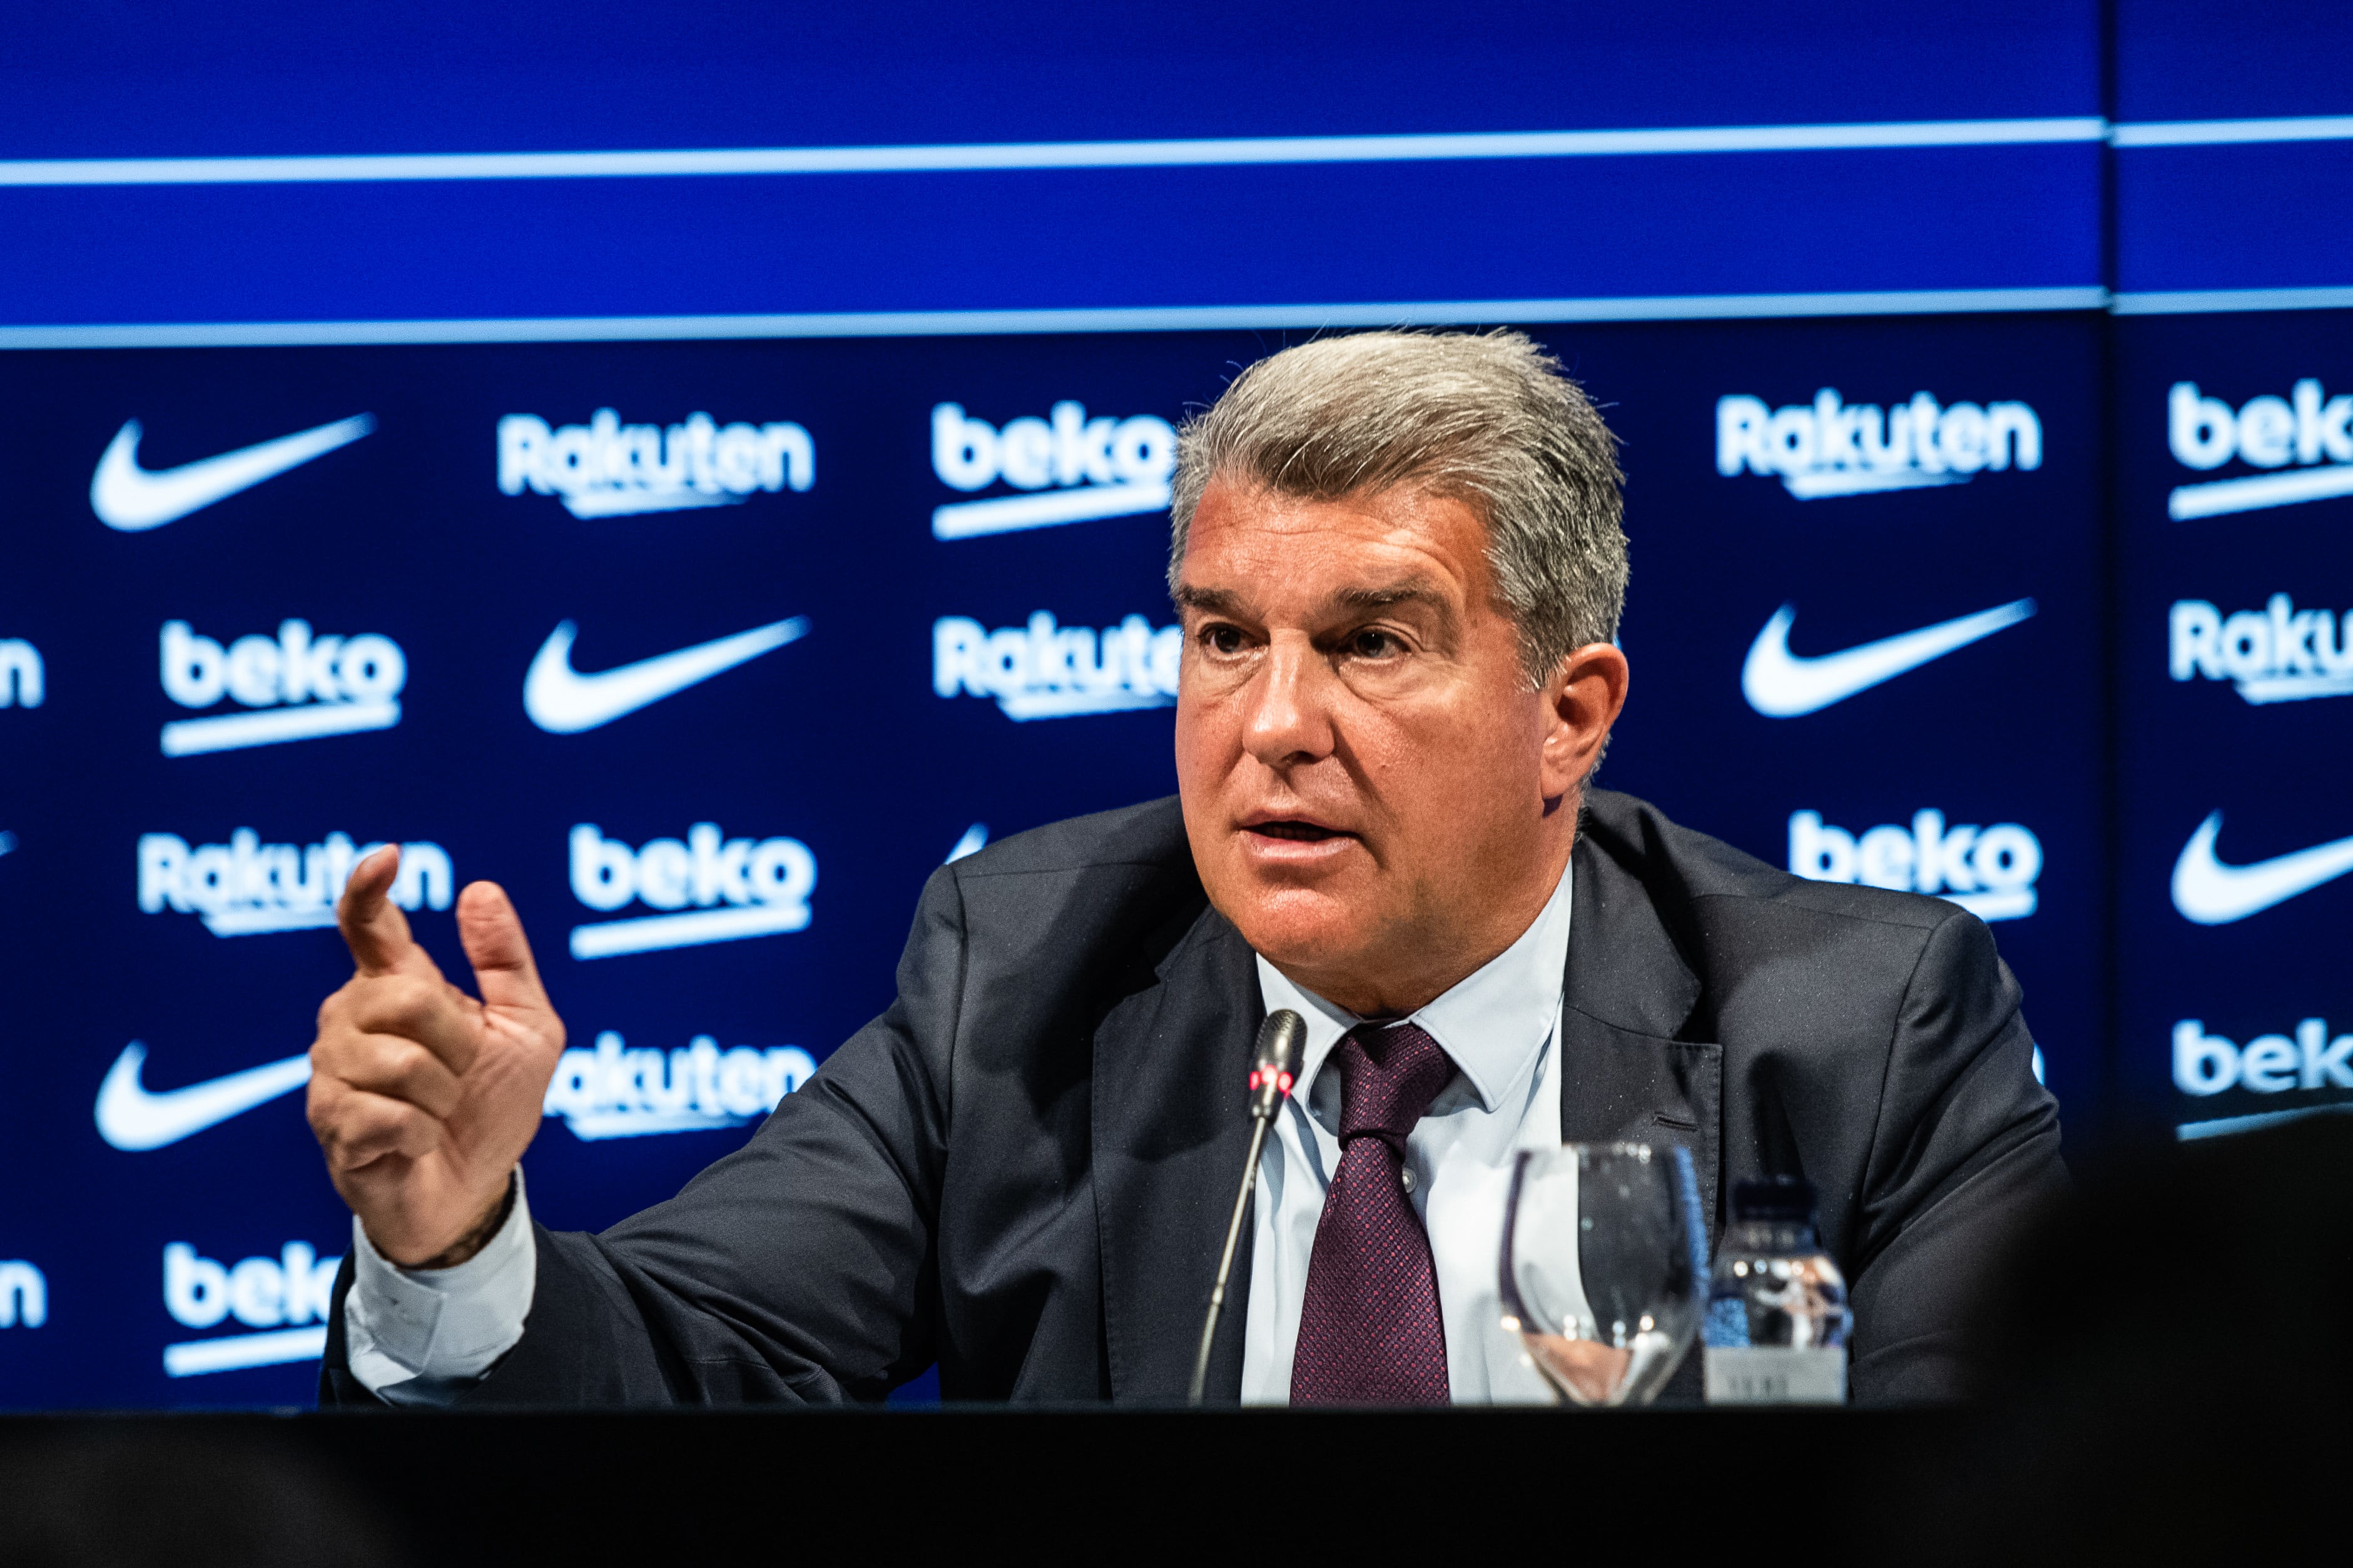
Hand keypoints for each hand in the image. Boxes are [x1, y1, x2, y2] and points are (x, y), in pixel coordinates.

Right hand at [308, 847, 565, 1266]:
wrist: (475, 1194)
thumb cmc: (494, 1108)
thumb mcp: (527, 1031)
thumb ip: (506, 963)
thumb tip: (479, 890)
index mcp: (397, 988)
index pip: (369, 926)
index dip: (369, 889)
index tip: (387, 856)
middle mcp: (350, 1020)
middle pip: (403, 996)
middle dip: (456, 1040)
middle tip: (462, 1074)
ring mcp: (332, 1072)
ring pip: (398, 1060)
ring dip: (442, 1094)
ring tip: (436, 1112)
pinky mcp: (329, 1125)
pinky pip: (387, 1115)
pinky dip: (422, 1133)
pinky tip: (415, 1143)